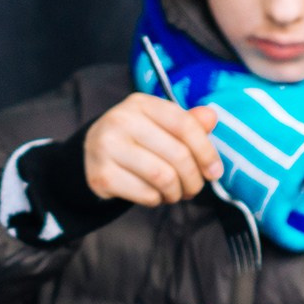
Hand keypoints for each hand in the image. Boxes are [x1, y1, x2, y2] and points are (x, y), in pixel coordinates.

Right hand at [84, 94, 223, 205]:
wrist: (89, 155)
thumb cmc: (134, 140)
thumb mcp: (158, 125)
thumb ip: (186, 122)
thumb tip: (211, 117)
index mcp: (141, 104)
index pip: (184, 125)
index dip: (206, 151)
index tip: (214, 172)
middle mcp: (122, 120)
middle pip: (177, 154)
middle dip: (193, 179)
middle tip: (194, 189)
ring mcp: (108, 148)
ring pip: (163, 177)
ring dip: (176, 192)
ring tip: (175, 193)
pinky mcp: (102, 175)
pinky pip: (146, 194)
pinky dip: (157, 200)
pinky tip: (154, 195)